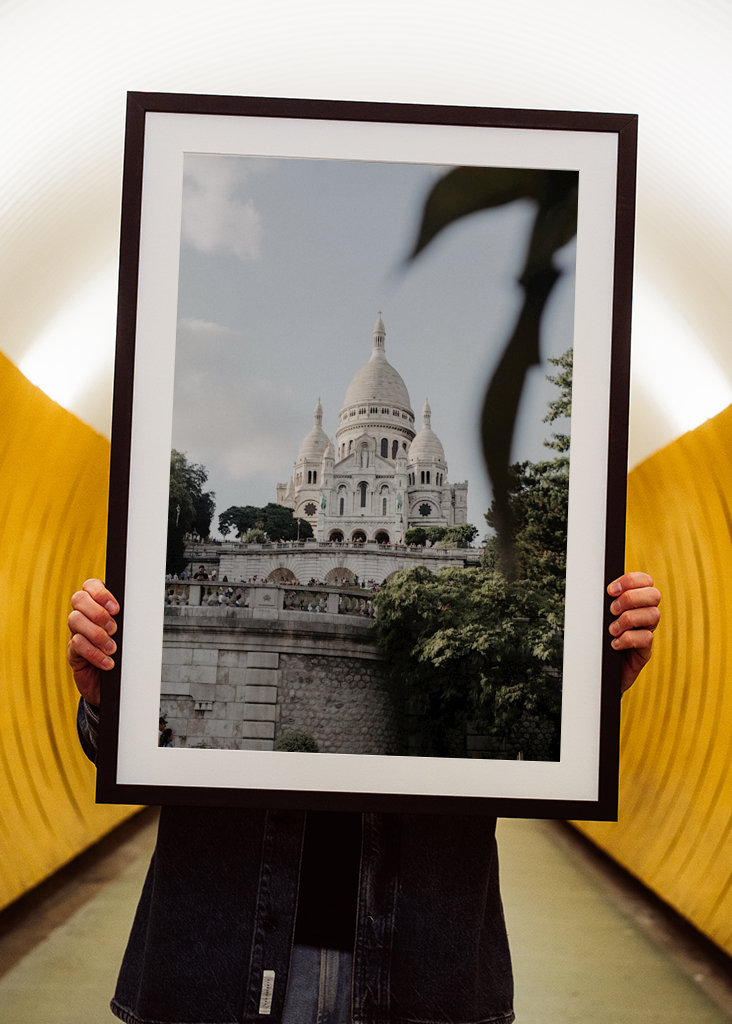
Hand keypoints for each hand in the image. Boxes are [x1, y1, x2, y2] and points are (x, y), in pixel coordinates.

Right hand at [67, 579, 119, 705]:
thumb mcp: (128, 634)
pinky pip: (77, 645)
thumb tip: (139, 610)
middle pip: (78, 599)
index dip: (100, 592)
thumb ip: (128, 620)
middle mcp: (85, 616)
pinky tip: (107, 662)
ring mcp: (76, 633)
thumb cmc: (124, 654)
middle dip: (98, 612)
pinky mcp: (73, 652)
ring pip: (75, 620)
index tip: (116, 608)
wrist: (115, 684)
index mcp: (98, 606)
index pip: (90, 586)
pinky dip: (94, 653)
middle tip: (114, 628)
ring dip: (97, 634)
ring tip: (112, 648)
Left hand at [607, 571, 660, 692]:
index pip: (645, 581)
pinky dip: (628, 639)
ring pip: (653, 615)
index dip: (631, 580)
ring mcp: (646, 632)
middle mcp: (644, 615)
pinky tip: (614, 644)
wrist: (597, 671)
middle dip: (631, 598)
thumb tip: (591, 586)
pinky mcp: (645, 651)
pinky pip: (646, 638)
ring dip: (628, 619)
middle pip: (654, 595)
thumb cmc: (596, 640)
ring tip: (612, 630)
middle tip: (612, 610)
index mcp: (635, 602)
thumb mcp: (598, 617)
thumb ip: (602, 602)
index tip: (610, 590)